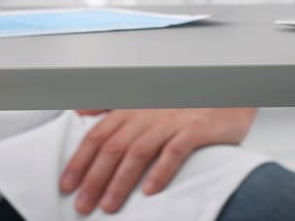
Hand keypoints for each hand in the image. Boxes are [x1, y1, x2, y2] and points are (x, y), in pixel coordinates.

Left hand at [60, 107, 257, 214]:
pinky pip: (175, 151)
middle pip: (114, 147)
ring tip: (109, 205)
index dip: (80, 160)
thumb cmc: (185, 97)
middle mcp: (148, 113)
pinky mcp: (195, 129)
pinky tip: (151, 191)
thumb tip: (80, 110)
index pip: (98, 135)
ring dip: (121, 181)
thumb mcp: (144, 95)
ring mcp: (172, 120)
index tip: (66, 184)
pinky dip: (161, 171)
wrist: (228, 88)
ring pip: (138, 152)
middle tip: (82, 204)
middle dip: (94, 178)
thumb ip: (111, 103)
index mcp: (133, 106)